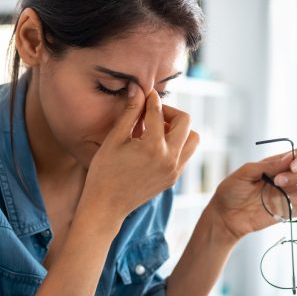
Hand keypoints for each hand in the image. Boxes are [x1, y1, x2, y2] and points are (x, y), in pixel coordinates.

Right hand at [81, 84, 199, 221]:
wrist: (106, 206)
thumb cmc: (104, 172)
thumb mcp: (114, 139)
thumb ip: (130, 113)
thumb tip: (138, 89)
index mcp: (153, 147)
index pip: (158, 112)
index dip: (150, 99)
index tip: (144, 93)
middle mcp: (170, 159)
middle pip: (185, 121)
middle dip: (169, 112)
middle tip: (151, 114)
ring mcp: (174, 170)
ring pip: (193, 139)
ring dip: (179, 129)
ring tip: (157, 130)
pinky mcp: (173, 178)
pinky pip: (186, 154)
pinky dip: (177, 144)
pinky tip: (156, 145)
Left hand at [207, 147, 296, 240]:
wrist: (225, 216)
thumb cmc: (231, 191)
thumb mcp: (245, 174)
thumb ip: (266, 166)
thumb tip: (289, 159)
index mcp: (276, 165)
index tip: (291, 166)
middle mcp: (286, 178)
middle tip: (279, 182)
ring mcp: (289, 195)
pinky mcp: (289, 212)